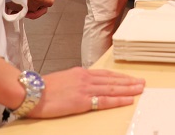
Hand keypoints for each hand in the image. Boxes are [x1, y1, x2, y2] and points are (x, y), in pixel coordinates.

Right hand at [28, 67, 144, 117]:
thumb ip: (77, 81)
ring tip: (140, 89)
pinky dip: (118, 99)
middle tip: (142, 82)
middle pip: (112, 80)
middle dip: (129, 81)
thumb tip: (86, 84)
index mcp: (81, 73)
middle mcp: (86, 78)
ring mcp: (85, 89)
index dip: (119, 77)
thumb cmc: (44, 88)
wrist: (32, 92)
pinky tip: (128, 99)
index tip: (130, 78)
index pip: (106, 74)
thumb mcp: (64, 78)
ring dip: (128, 88)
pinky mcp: (82, 101)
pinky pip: (105, 100)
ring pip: (112, 88)